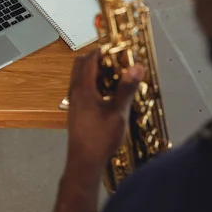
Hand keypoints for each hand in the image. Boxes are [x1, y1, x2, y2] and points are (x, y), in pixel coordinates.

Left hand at [65, 49, 143, 177]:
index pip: (89, 59)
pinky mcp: (77, 110)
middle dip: (98, 58)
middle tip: (117, 61)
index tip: (120, 48)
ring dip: (96, 72)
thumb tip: (137, 66)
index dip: (104, 50)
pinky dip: (94, 84)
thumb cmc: (100, 138)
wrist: (84, 163)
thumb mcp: (118, 113)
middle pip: (81, 65)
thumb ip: (127, 89)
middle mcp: (75, 91)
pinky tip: (110, 94)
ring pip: (81, 77)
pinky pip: (83, 88)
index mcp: (82, 88)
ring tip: (117, 76)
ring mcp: (74, 101)